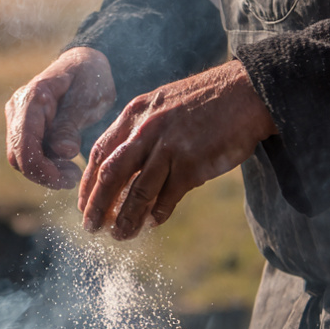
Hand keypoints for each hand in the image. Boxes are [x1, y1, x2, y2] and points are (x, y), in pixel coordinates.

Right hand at [6, 47, 115, 189]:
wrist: (87, 65)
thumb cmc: (90, 78)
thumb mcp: (87, 100)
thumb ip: (71, 126)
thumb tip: (62, 152)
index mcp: (32, 97)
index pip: (25, 143)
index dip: (41, 168)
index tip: (65, 180)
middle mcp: (18, 108)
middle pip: (18, 154)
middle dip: (43, 173)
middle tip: (72, 179)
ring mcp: (19, 117)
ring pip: (21, 157)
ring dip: (45, 171)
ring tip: (72, 173)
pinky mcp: (25, 127)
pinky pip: (28, 153)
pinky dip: (45, 165)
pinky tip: (65, 165)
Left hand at [78, 59, 276, 237]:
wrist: (245, 93)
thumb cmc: (204, 101)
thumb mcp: (162, 104)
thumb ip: (140, 130)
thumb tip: (123, 167)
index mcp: (135, 113)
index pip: (100, 152)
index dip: (88, 182)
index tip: (84, 204)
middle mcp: (146, 129)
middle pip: (110, 174)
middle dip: (96, 205)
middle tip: (90, 227)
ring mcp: (169, 147)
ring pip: (137, 192)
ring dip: (125, 218)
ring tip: (119, 235)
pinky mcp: (191, 164)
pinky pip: (167, 197)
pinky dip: (157, 214)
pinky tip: (153, 223)